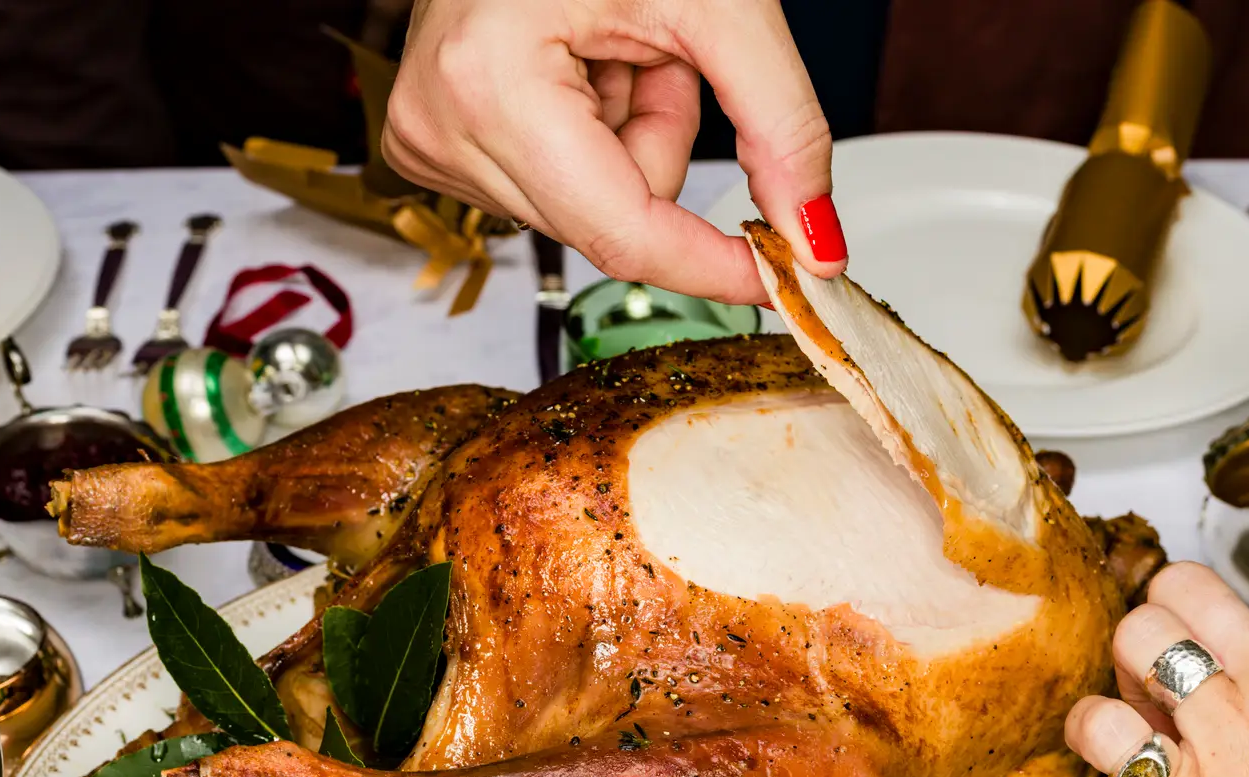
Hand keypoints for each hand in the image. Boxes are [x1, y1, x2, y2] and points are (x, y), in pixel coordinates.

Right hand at [384, 0, 845, 303]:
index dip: (711, 264)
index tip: (784, 278)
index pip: (622, 233)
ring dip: (629, 132)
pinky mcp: (437, 139)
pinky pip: (554, 182)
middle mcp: (443, 123)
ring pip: (589, 206)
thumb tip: (815, 238)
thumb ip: (781, 125)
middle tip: (657, 54)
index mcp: (491, 84)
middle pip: (610, 222)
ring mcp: (432, 135)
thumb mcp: (718, 4)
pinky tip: (579, 60)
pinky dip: (592, 128)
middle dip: (659, 143)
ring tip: (612, 44)